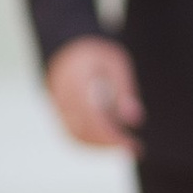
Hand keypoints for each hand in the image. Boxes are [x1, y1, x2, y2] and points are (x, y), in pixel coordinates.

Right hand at [45, 35, 143, 153]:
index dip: (112, 137)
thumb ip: (124, 90)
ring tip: (124, 144)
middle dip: (110, 144)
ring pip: (76, 136)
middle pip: (84, 132)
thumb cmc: (94, 52)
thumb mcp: (116, 62)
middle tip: (135, 148)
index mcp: (76, 84)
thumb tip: (135, 121)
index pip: (93, 120)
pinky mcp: (58, 112)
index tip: (132, 145)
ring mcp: (57, 106)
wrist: (67, 44)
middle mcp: (62, 98)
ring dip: (100, 145)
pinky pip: (71, 133)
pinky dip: (90, 141)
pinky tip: (109, 139)